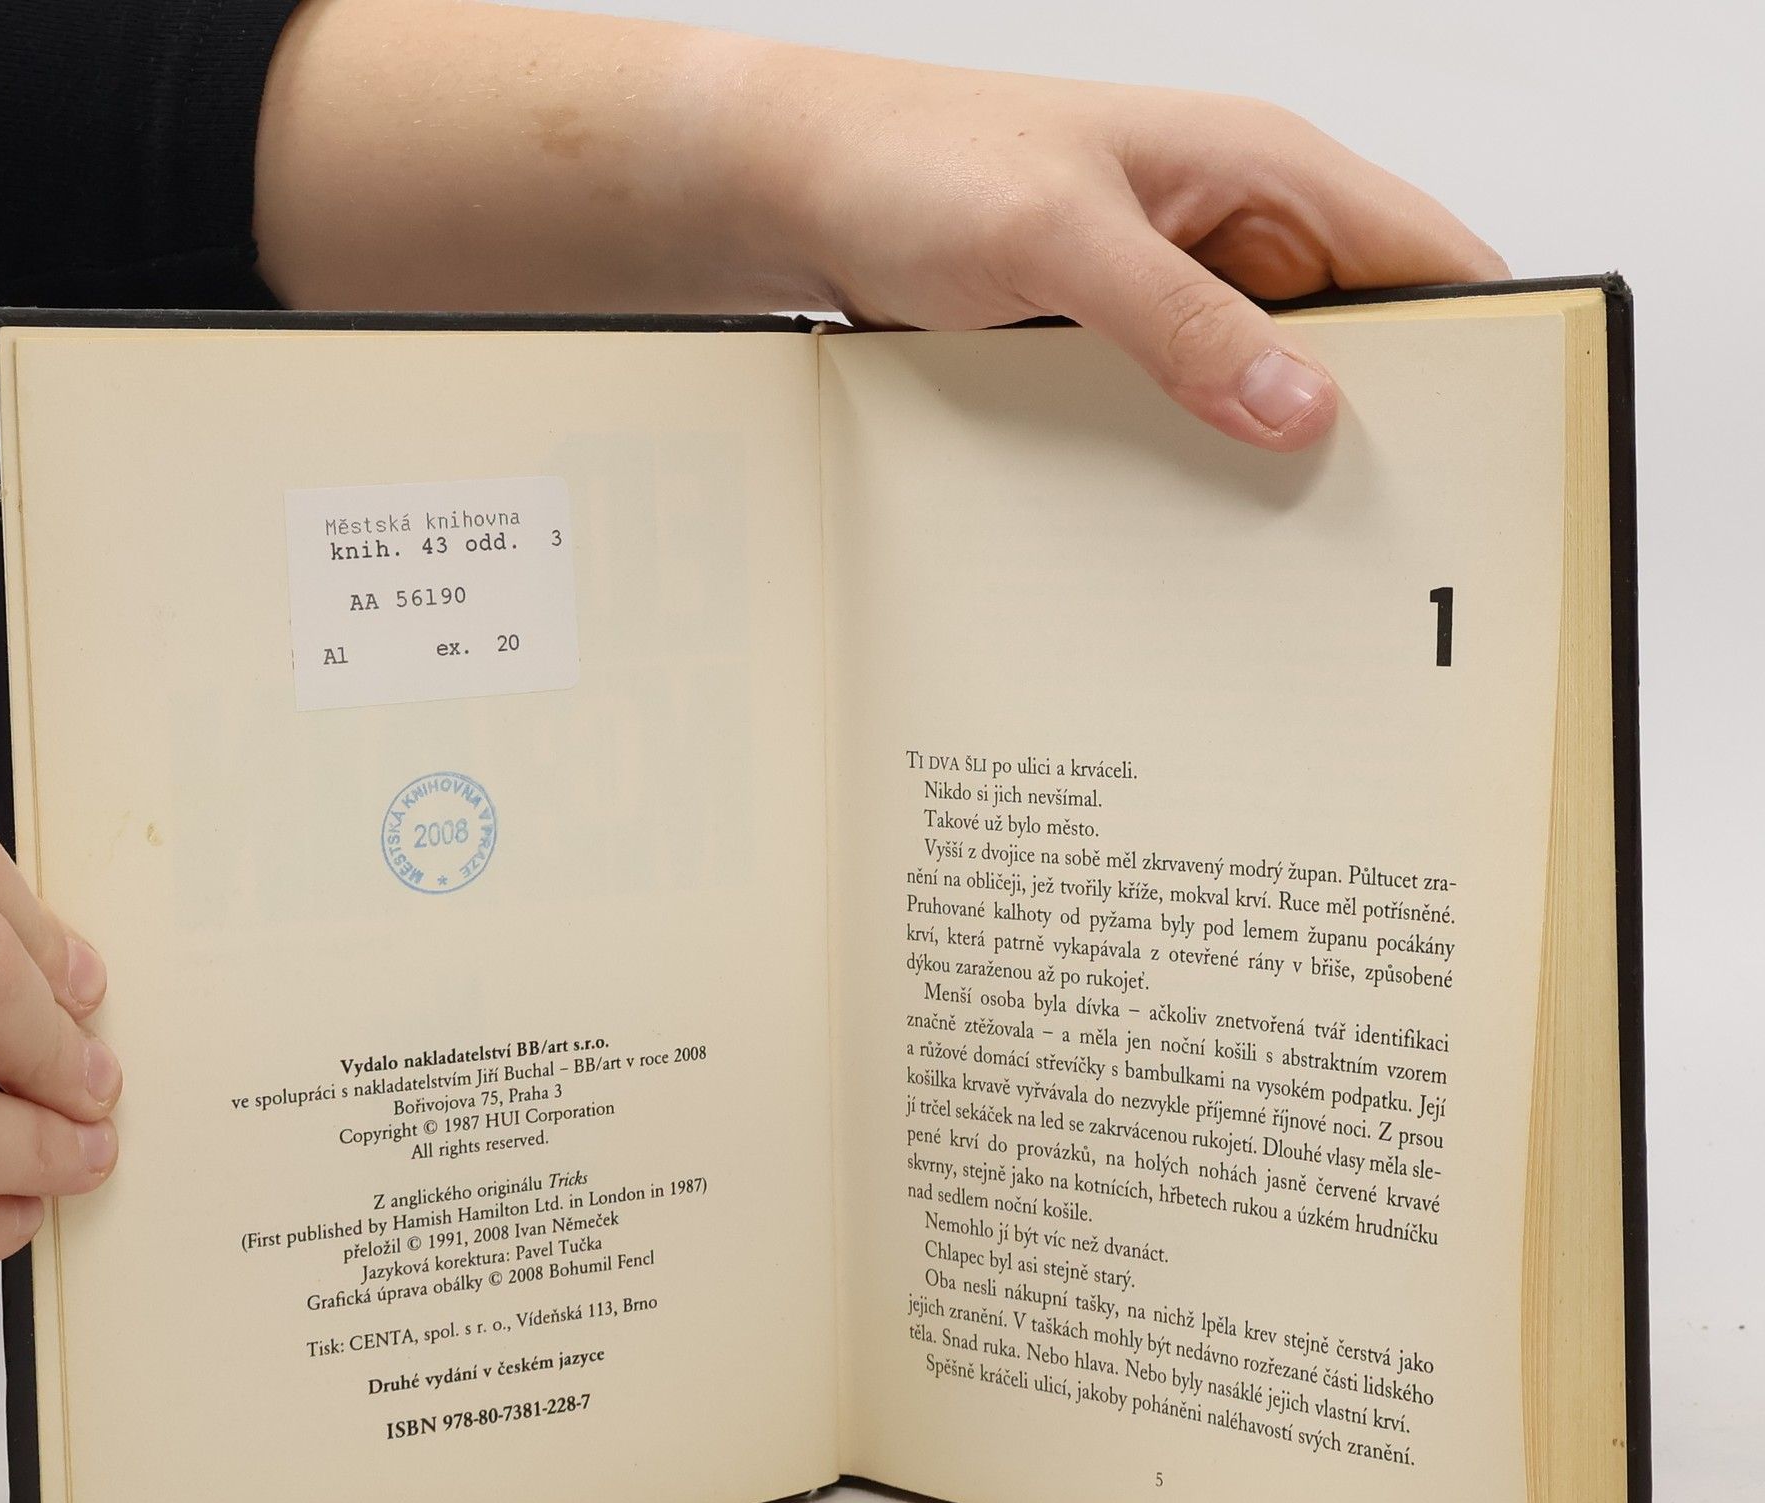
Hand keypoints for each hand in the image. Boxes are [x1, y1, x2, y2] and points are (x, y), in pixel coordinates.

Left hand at [254, 5, 1505, 451]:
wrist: (799, 193)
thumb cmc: (916, 164)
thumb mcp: (1056, 242)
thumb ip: (1183, 323)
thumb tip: (1299, 407)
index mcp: (1261, 170)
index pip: (1428, 259)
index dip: (1481, 349)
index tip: (1485, 453)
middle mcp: (1236, 234)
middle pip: (1363, 346)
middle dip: (1375, 434)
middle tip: (1372, 543)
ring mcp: (1177, 299)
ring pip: (1270, 393)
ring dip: (1273, 464)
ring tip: (1279, 557)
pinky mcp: (1118, 350)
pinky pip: (1188, 416)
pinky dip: (1195, 468)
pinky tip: (1182, 533)